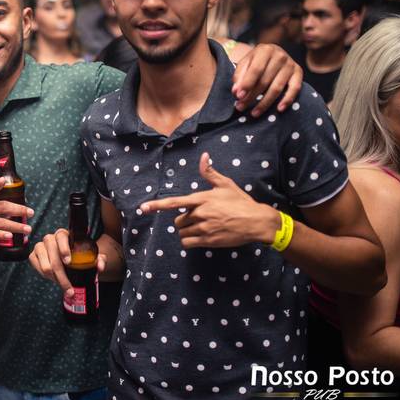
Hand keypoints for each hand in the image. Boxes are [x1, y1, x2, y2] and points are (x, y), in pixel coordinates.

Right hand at [29, 228, 106, 299]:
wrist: (67, 258)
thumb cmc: (78, 255)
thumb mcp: (90, 256)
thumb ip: (99, 260)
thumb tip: (100, 266)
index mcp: (63, 235)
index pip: (61, 237)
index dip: (64, 249)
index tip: (69, 262)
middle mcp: (50, 238)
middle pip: (53, 257)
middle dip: (62, 276)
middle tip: (69, 288)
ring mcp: (40, 246)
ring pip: (45, 265)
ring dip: (55, 279)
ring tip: (63, 285)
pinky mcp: (33, 255)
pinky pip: (37, 268)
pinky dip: (46, 277)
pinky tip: (54, 279)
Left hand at [141, 153, 280, 248]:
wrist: (256, 222)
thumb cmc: (241, 202)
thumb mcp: (225, 184)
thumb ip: (210, 172)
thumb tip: (203, 156)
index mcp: (202, 199)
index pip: (174, 202)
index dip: (157, 205)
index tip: (143, 208)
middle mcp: (200, 214)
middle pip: (178, 220)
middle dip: (184, 220)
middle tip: (199, 218)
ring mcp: (204, 228)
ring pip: (182, 233)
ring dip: (187, 231)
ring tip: (201, 228)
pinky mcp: (209, 241)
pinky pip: (188, 243)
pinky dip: (189, 241)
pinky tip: (200, 237)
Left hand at [232, 43, 302, 116]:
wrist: (273, 54)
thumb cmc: (256, 61)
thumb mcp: (245, 63)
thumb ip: (239, 76)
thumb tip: (236, 92)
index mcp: (265, 50)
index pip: (255, 70)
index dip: (247, 84)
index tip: (238, 97)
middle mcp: (280, 56)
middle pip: (265, 81)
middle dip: (252, 96)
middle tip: (241, 107)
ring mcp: (290, 64)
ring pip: (277, 88)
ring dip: (265, 103)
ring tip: (254, 113)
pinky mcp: (299, 72)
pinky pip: (295, 89)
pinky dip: (287, 100)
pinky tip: (279, 109)